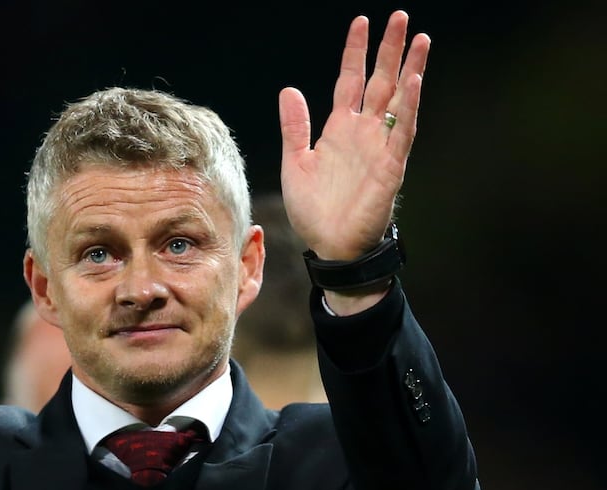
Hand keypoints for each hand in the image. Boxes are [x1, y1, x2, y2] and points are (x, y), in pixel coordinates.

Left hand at [278, 11, 429, 261]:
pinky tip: (414, 82)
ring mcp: (380, 147)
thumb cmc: (314, 210)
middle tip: (401, 18)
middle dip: (390, 50)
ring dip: (410, 70)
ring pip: (399, 100)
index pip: (351, 80)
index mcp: (340, 129)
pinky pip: (402, 132)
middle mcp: (363, 132)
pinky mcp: (390, 166)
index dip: (355, 52)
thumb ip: (295, 127)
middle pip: (380, 81)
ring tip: (420, 40)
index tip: (361, 22)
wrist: (329, 245)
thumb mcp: (295, 162)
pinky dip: (409, 107)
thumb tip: (290, 90)